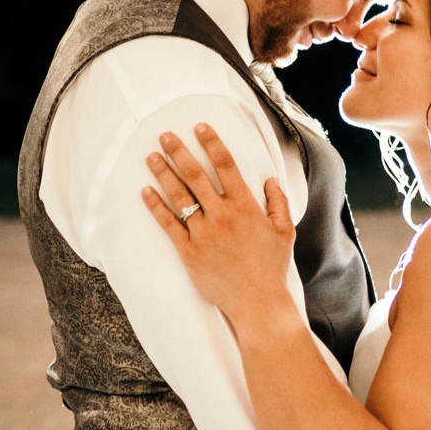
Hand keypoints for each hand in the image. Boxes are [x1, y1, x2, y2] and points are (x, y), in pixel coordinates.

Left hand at [142, 124, 296, 322]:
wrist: (258, 302)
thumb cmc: (271, 267)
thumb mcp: (284, 231)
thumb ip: (278, 202)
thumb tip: (269, 180)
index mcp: (245, 206)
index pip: (226, 165)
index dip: (211, 142)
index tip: (199, 127)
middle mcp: (222, 215)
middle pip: (196, 175)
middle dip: (179, 152)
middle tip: (165, 135)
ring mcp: (203, 233)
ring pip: (179, 196)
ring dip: (163, 173)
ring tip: (151, 156)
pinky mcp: (189, 252)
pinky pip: (169, 224)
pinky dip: (156, 206)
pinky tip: (146, 191)